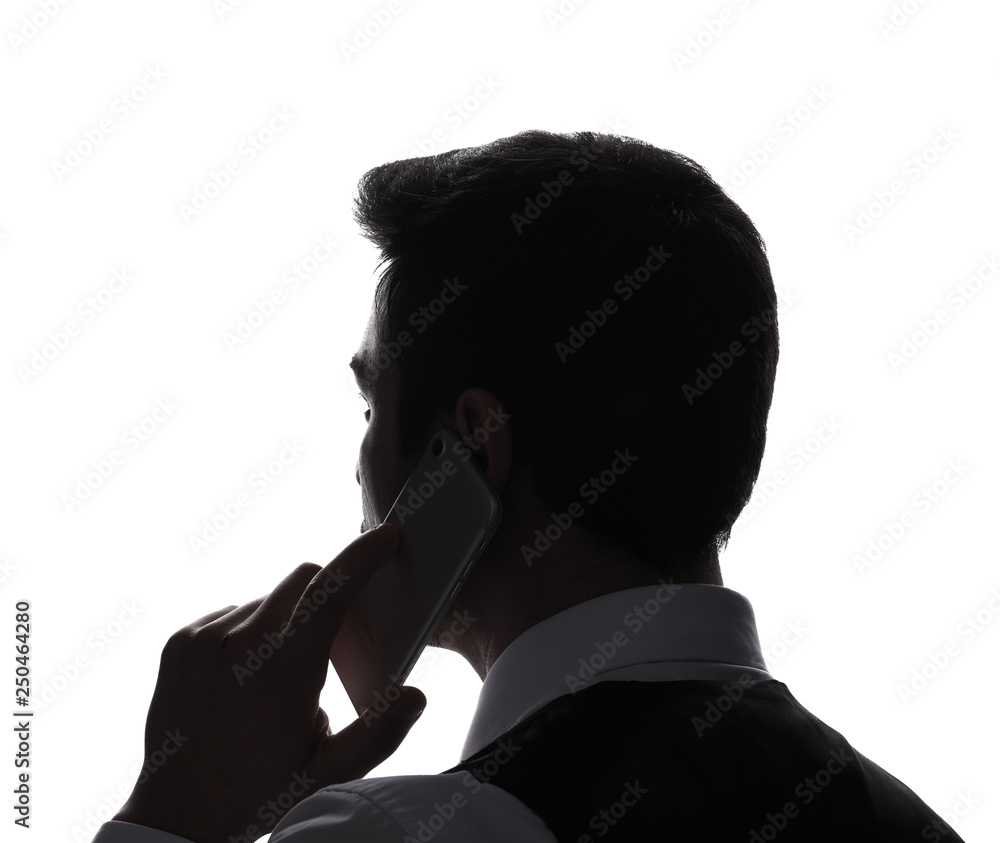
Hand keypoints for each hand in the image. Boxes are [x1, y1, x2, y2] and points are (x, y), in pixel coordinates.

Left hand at [112, 524, 425, 842]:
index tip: (386, 537)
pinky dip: (247, 631)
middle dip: (324, 596)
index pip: (331, 590)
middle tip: (322, 649)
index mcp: (286, 672)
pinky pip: (231, 612)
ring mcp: (205, 639)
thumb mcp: (328, 773)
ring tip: (271, 678)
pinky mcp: (180, 641)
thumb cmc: (261, 791)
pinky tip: (241, 676)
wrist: (178, 814)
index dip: (362, 556)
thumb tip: (414, 695)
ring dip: (283, 621)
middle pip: (303, 581)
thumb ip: (378, 734)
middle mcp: (242, 645)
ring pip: (267, 599)